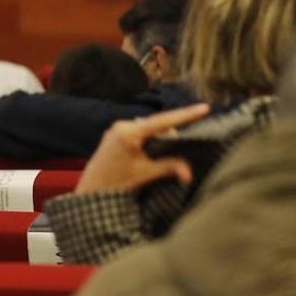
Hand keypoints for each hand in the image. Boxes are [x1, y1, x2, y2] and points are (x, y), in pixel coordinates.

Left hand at [74, 103, 210, 194]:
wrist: (91, 188)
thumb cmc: (115, 182)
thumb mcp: (144, 174)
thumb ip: (168, 167)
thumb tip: (189, 172)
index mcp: (129, 133)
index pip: (163, 121)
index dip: (185, 114)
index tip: (204, 108)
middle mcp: (122, 125)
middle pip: (157, 122)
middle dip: (176, 127)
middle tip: (196, 128)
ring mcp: (117, 128)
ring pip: (149, 126)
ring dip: (163, 133)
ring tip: (179, 140)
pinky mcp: (115, 134)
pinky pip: (140, 130)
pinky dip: (152, 136)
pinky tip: (159, 144)